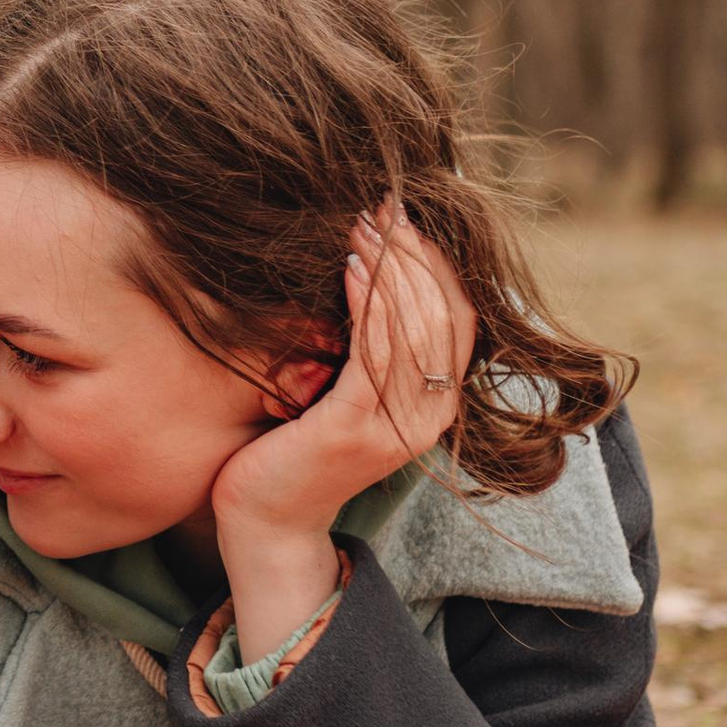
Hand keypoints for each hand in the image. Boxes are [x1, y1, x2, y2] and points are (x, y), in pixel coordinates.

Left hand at [207, 203, 478, 662]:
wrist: (266, 522)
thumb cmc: (296, 444)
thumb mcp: (345, 390)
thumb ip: (372, 349)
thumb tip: (369, 270)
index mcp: (437, 404)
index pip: (460, 317)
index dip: (437, 262)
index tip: (404, 213)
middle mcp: (430, 416)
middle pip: (442, 314)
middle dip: (412, 253)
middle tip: (381, 204)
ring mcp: (396, 426)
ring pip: (412, 328)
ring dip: (389, 267)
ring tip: (362, 224)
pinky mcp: (355, 429)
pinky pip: (374, 353)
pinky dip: (367, 302)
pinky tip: (347, 266)